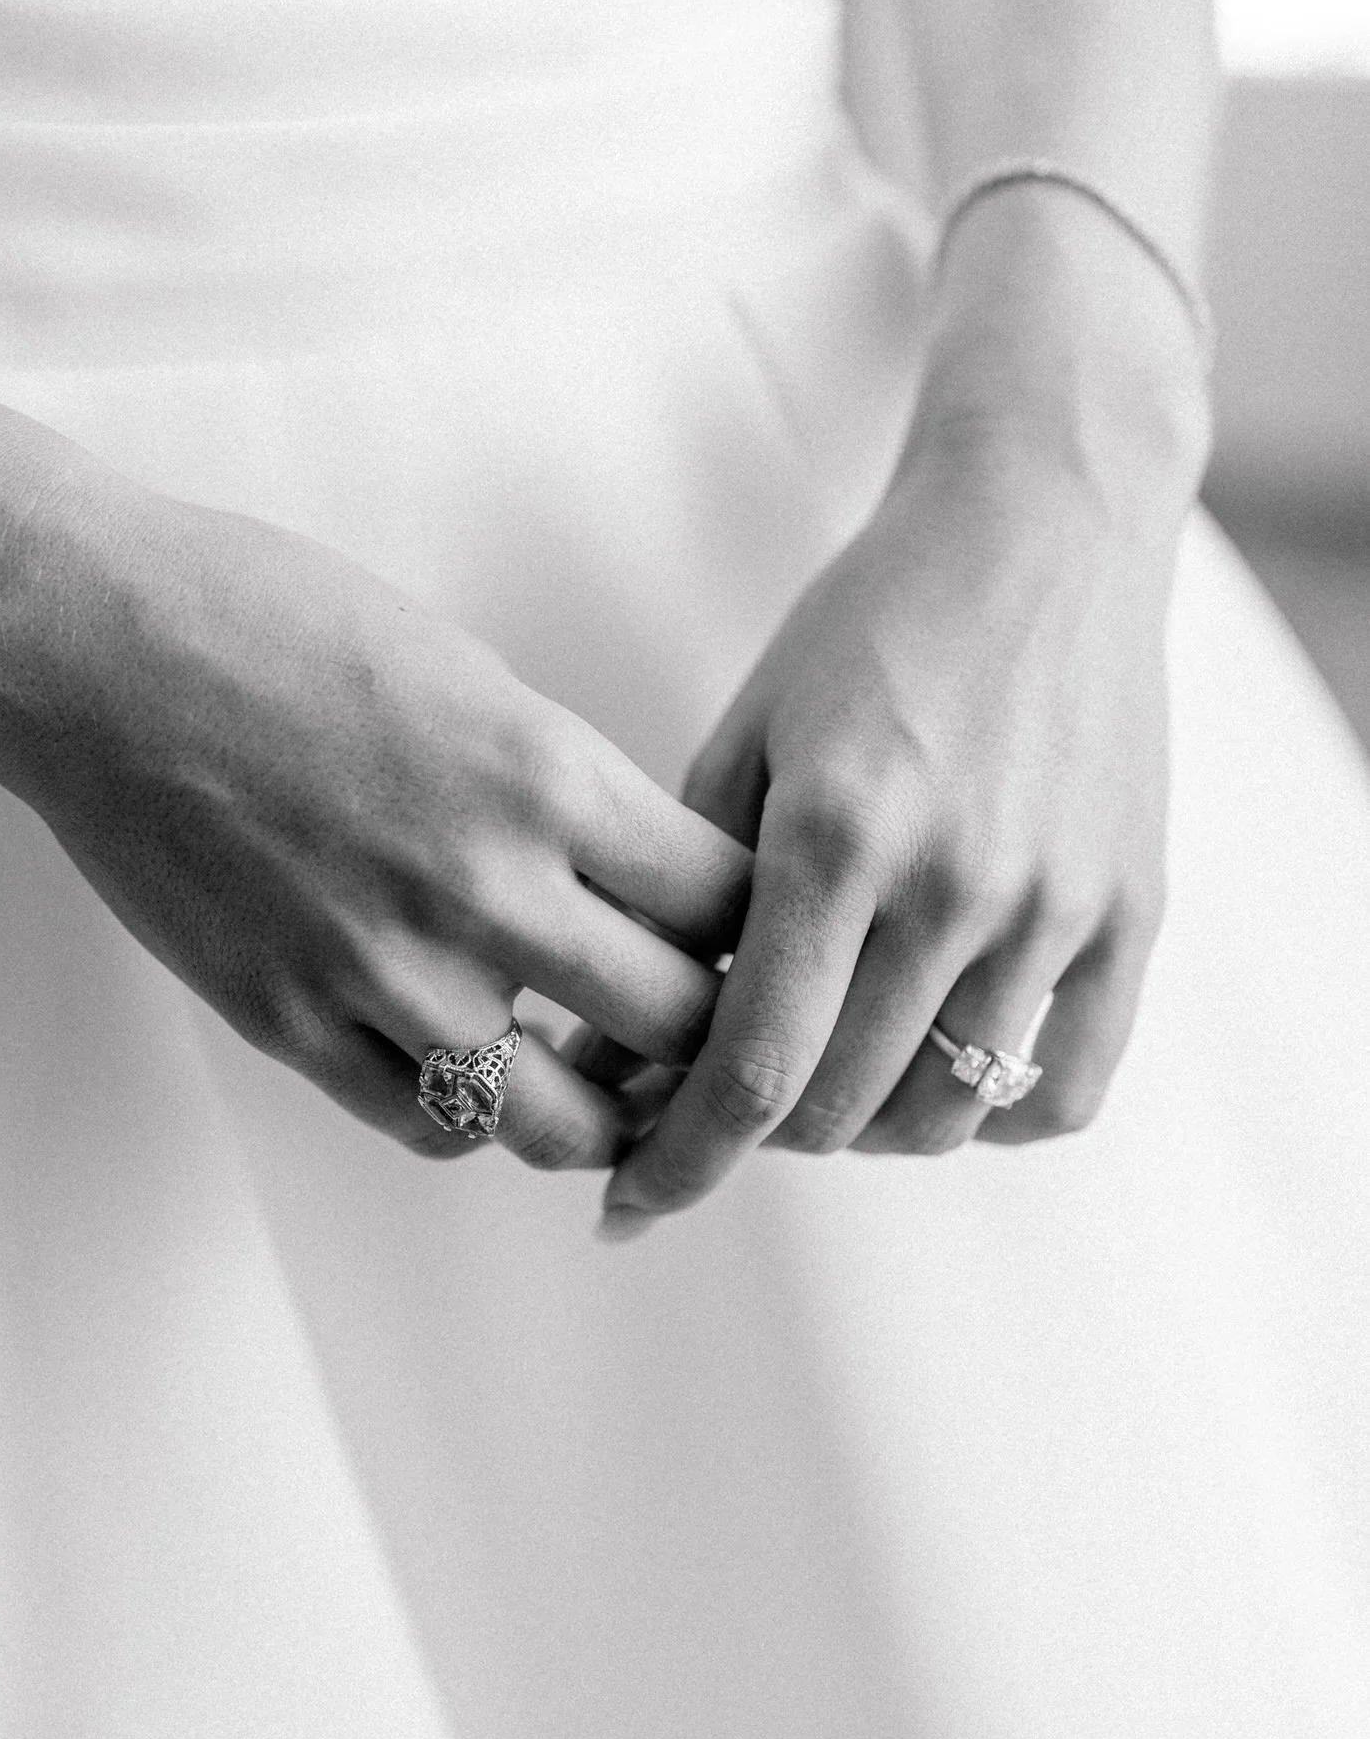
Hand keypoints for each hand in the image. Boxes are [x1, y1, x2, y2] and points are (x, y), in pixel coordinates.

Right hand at [0, 463, 748, 1171]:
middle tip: (703, 1036)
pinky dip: (475, 1119)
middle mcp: (485, 885)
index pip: (729, 903)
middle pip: (680, 1028)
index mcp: (545, 773)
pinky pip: (431, 1126)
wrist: (87, 646)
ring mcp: (383, 969)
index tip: (752, 941)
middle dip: (710, 1039)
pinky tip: (473, 1073)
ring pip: (562, 1122)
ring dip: (602, 1113)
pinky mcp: (291, 1023)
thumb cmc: (273, 622)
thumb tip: (634, 877)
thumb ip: (561, 785)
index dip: (762, 933)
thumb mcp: (467, 672)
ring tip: (598, 1084)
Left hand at [598, 242, 1207, 1226]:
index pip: (751, 1067)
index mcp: (835, 836)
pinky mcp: (1129, 911)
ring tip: (822, 1078)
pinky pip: (1063, 1088)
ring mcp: (1054, 905)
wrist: (1042, 530)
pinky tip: (936, 1078)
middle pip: (838, 1109)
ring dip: (861, 1129)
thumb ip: (678, 902)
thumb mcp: (744, 739)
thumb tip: (608, 1054)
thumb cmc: (869, 628)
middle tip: (719, 1102)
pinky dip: (989, 1116)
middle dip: (754, 1135)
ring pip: (943, 1115)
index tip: (625, 1209)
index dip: (677, 1161)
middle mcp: (953, 884)